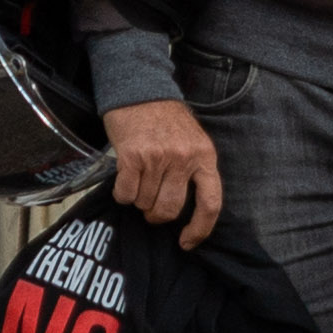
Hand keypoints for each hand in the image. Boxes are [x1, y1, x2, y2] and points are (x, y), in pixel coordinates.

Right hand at [104, 96, 223, 246]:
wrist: (140, 90)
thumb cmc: (166, 120)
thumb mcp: (192, 142)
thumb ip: (193, 171)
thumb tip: (184, 213)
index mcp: (205, 156)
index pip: (211, 203)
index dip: (200, 229)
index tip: (186, 242)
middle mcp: (184, 158)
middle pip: (170, 209)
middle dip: (157, 216)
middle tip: (151, 208)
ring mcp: (158, 157)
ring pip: (145, 202)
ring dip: (138, 199)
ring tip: (139, 179)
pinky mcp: (132, 157)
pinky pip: (126, 194)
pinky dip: (122, 193)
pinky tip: (124, 178)